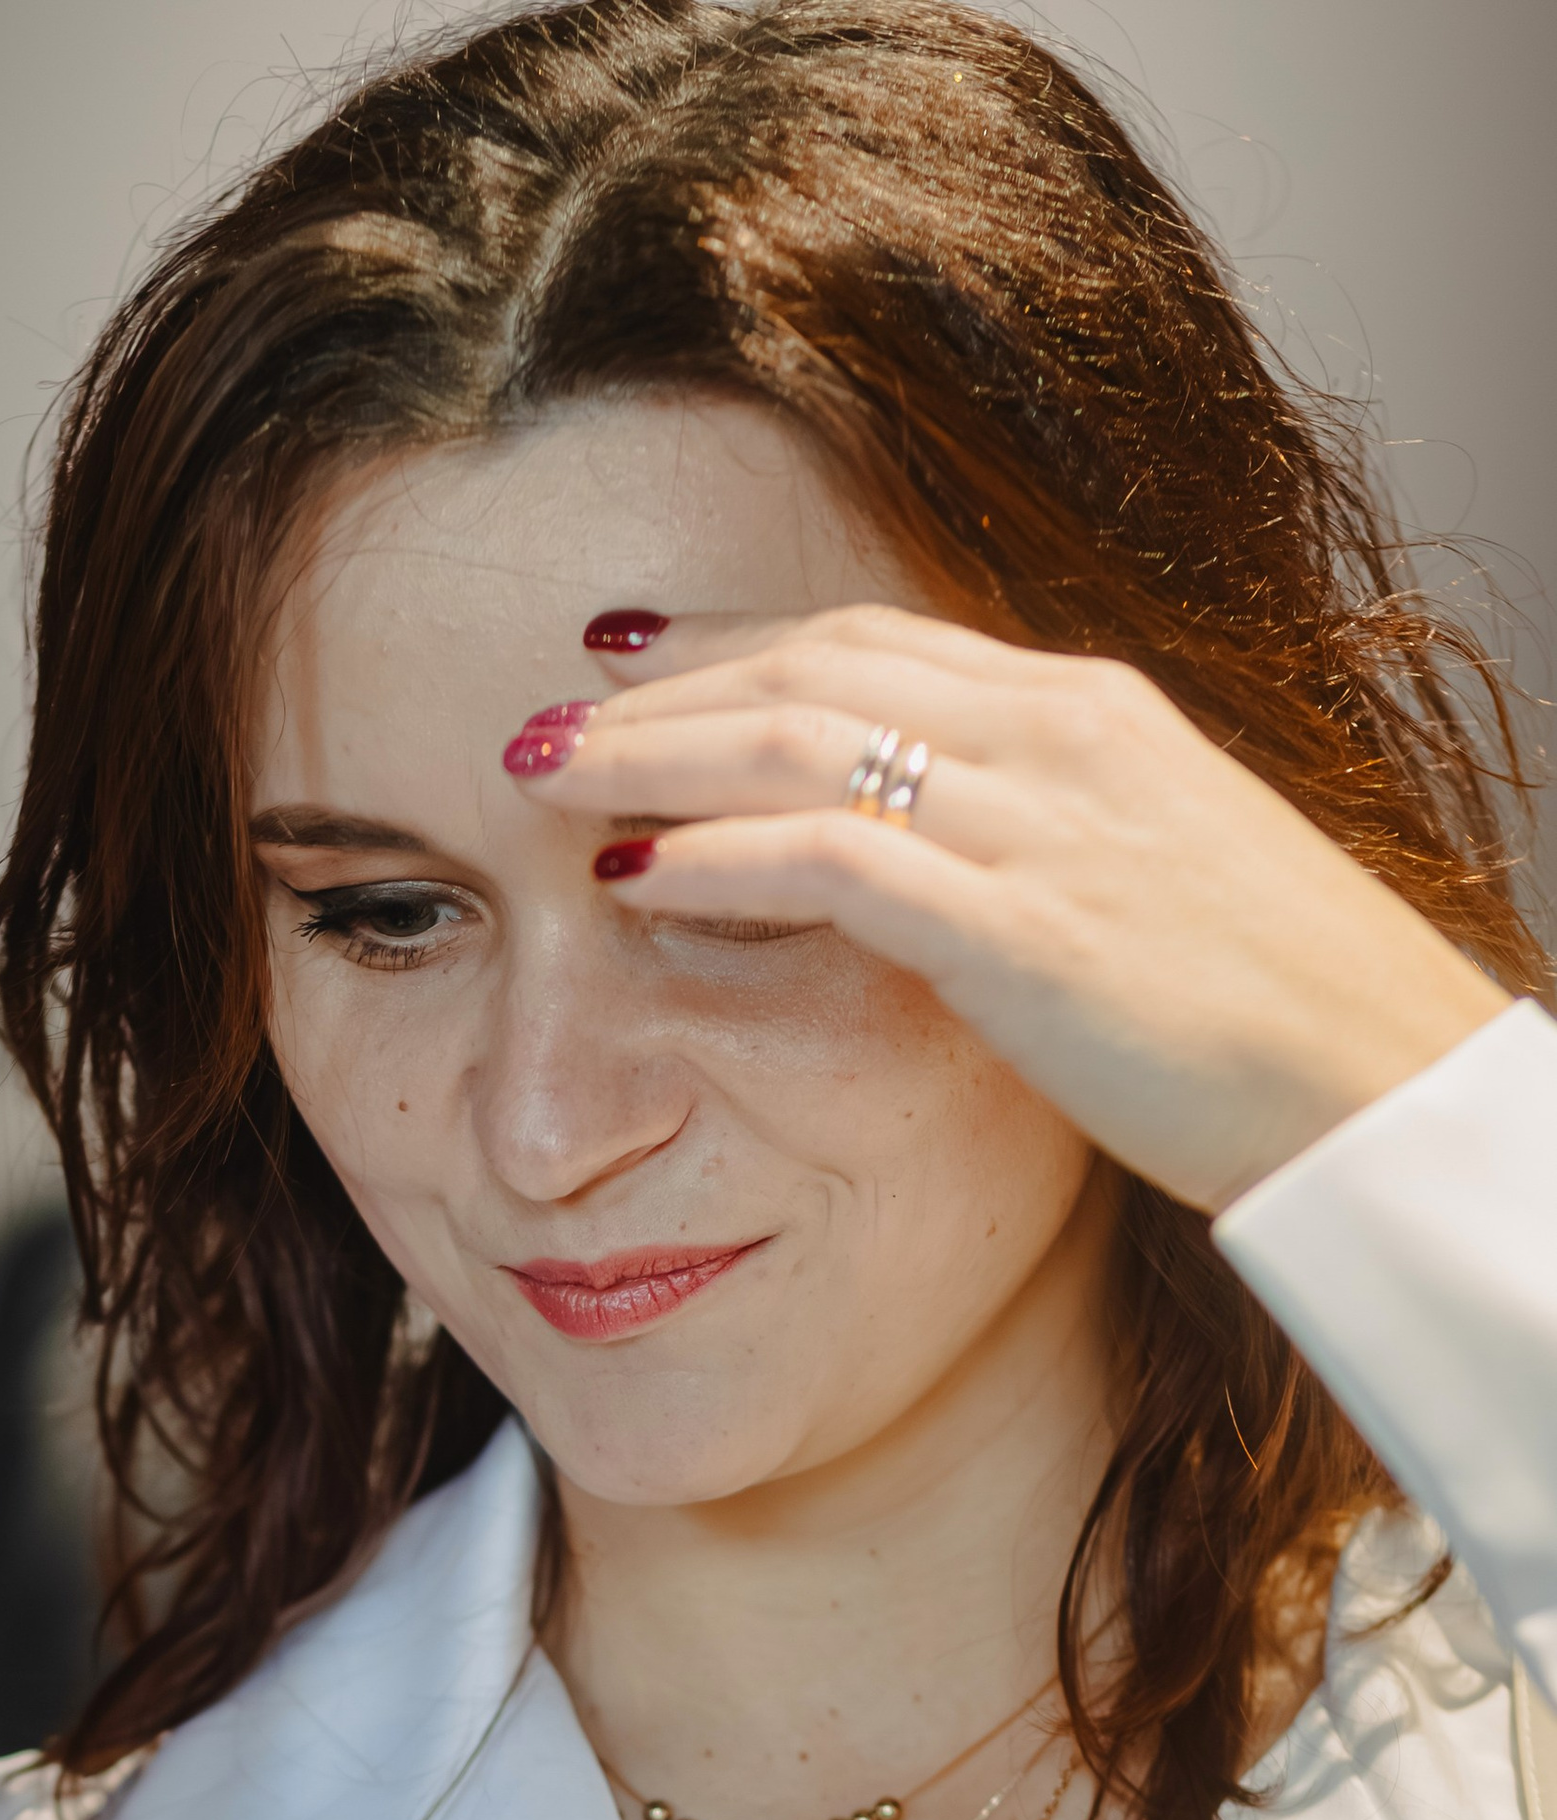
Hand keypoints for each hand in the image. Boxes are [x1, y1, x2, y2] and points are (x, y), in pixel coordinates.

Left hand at [513, 604, 1508, 1211]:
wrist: (1377, 1085)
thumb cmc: (1272, 1015)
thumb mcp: (1149, 889)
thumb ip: (1040, 849)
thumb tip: (940, 868)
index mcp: (1091, 715)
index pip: (874, 638)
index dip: (734, 643)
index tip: (627, 658)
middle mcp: (1061, 736)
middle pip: (814, 666)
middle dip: (662, 687)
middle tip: (539, 716)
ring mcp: (1045, 824)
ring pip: (802, 740)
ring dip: (654, 755)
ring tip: (544, 781)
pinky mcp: (1027, 929)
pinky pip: (836, 863)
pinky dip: (718, 857)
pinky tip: (630, 875)